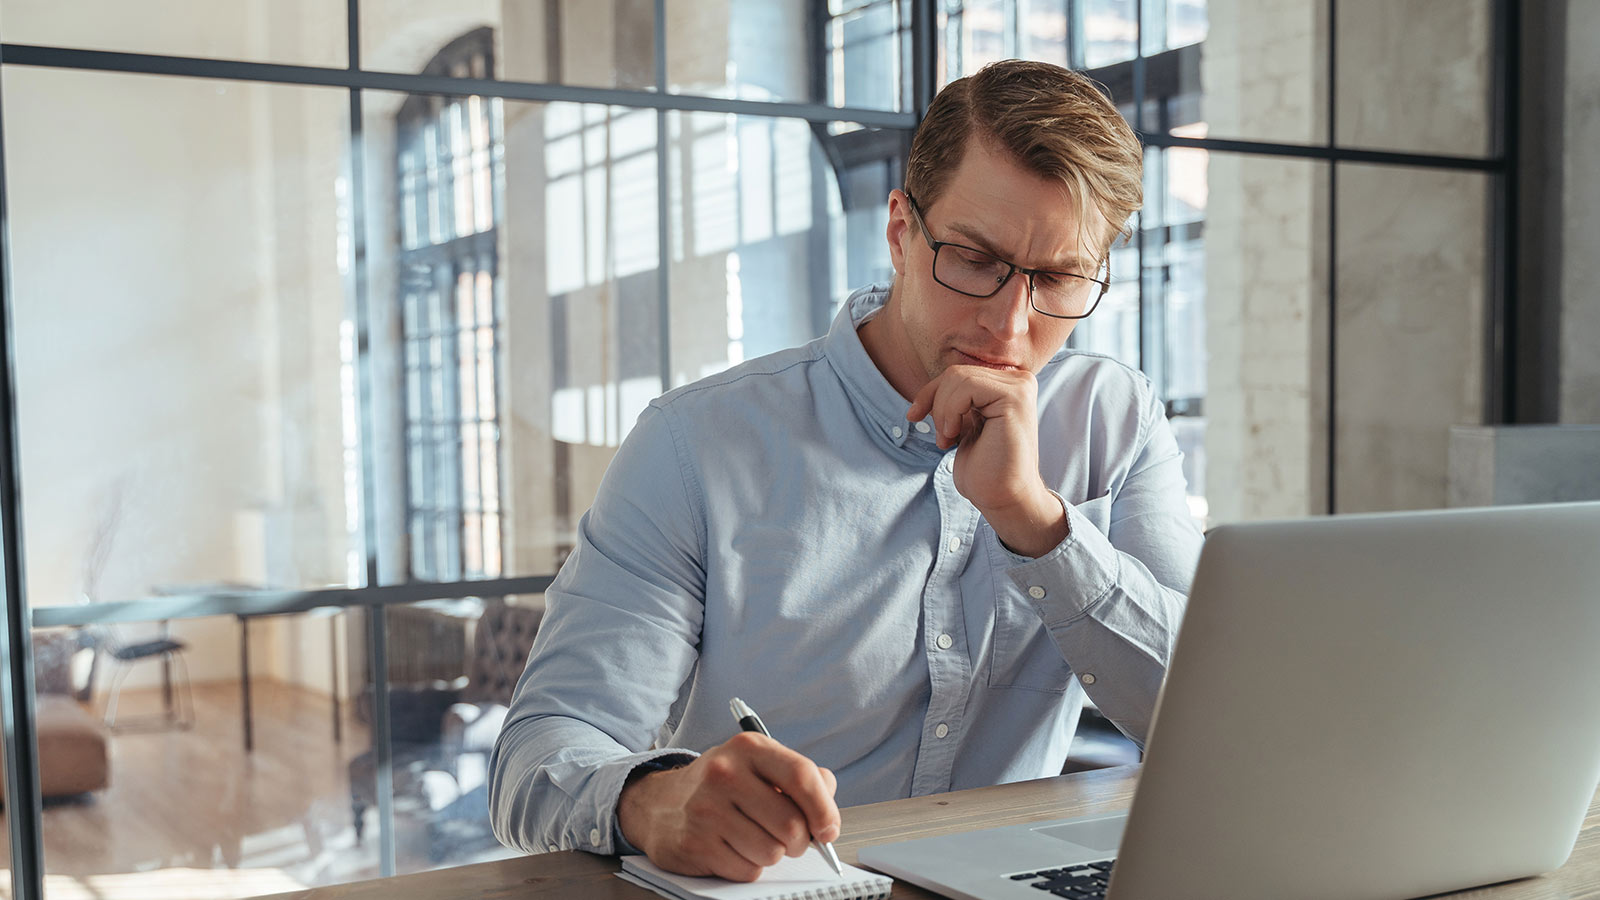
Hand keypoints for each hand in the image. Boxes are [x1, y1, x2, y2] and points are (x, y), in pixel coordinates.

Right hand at [616, 731, 840, 881]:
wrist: (660, 803)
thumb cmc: (722, 787)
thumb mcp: (758, 765)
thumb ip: (800, 779)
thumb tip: (828, 811)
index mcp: (749, 748)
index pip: (801, 776)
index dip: (824, 809)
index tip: (828, 830)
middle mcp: (725, 774)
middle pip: (791, 824)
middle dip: (800, 841)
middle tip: (790, 839)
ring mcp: (707, 809)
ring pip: (772, 852)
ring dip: (772, 854)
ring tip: (754, 838)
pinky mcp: (695, 844)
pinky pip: (748, 870)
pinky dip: (749, 866)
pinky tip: (733, 848)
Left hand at [907, 365, 1067, 557]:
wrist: (1003, 498)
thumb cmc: (985, 470)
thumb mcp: (964, 425)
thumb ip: (957, 400)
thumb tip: (930, 388)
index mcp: (1007, 386)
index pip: (958, 373)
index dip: (930, 393)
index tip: (915, 416)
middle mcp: (1019, 381)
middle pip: (956, 372)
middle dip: (936, 403)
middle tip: (941, 438)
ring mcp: (1020, 388)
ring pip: (958, 377)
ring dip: (942, 412)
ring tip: (948, 440)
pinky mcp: (1015, 399)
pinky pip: (967, 386)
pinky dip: (950, 411)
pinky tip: (954, 436)